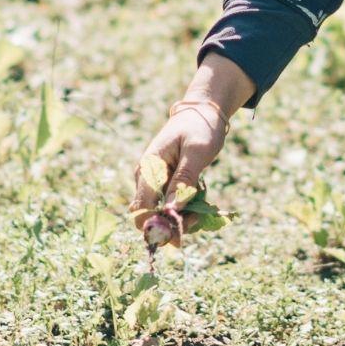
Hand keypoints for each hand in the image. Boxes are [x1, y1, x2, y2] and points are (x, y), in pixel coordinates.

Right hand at [130, 102, 227, 244]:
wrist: (203, 112)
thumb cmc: (200, 128)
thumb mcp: (197, 152)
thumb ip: (184, 180)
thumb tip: (171, 210)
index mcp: (149, 168)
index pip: (141, 208)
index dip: (156, 226)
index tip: (179, 232)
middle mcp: (147, 178)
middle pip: (151, 215)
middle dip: (174, 223)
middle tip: (198, 217)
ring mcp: (156, 182)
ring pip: (163, 213)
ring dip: (183, 217)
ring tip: (203, 208)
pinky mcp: (166, 185)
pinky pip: (172, 205)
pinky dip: (187, 208)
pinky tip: (201, 201)